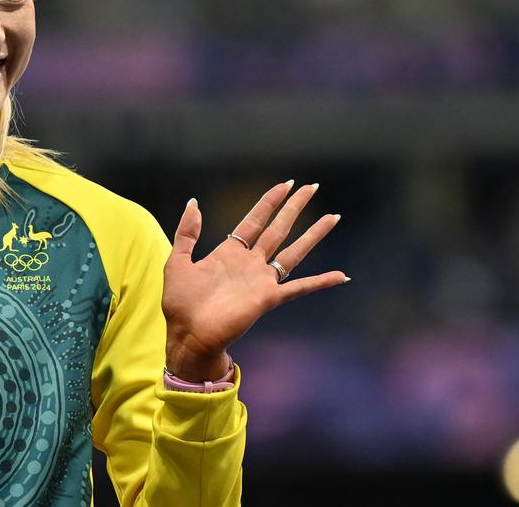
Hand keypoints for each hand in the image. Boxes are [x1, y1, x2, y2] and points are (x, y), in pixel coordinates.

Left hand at [161, 181, 347, 380]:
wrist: (187, 335)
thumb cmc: (180, 304)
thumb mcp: (178, 261)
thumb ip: (187, 233)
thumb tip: (194, 202)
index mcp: (230, 253)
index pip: (255, 220)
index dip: (270, 202)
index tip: (286, 184)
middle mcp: (250, 263)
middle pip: (278, 229)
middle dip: (295, 207)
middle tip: (312, 187)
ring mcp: (261, 280)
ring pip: (293, 252)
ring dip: (313, 235)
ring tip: (333, 217)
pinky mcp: (267, 299)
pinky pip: (299, 288)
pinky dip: (320, 281)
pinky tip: (340, 276)